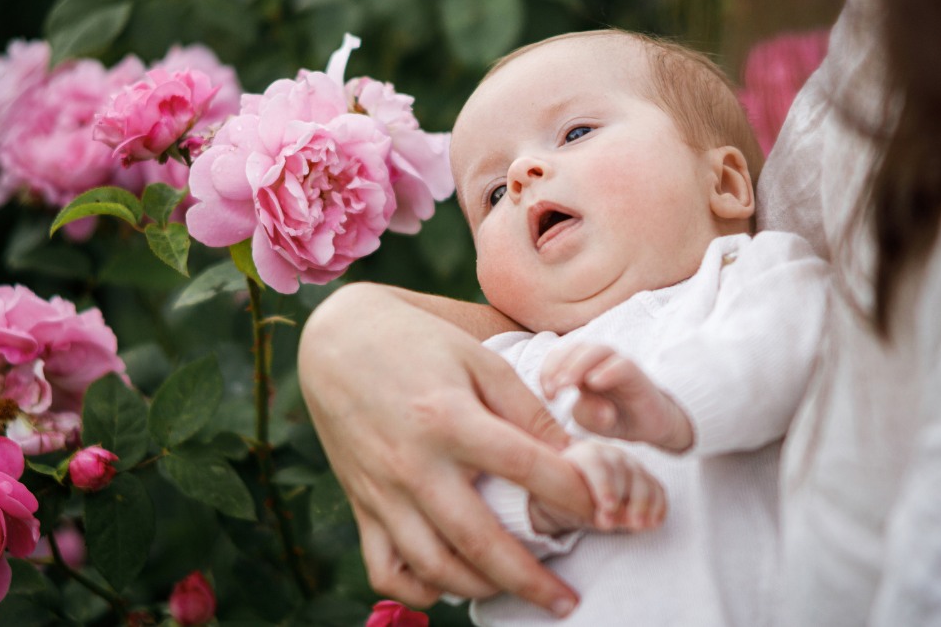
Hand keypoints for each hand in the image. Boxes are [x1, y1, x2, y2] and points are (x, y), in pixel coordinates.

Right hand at [298, 283, 593, 615]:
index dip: (570, 493)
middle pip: (476, 539)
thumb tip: (573, 456)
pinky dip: (420, 588)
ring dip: (481, 589)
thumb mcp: (479, 358)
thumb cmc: (419, 342)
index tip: (604, 511)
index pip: (522, 467)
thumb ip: (526, 409)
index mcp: (448, 418)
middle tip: (567, 601)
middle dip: (529, 579)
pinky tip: (453, 582)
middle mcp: (413, 462)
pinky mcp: (362, 505)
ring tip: (516, 589)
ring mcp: (382, 491)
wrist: (336, 340)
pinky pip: (386, 568)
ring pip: (433, 565)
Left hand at [529, 440, 666, 534]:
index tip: (608, 508)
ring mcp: (630, 466)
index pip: (596, 466)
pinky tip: (654, 523)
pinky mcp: (645, 480)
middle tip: (626, 524)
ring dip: (644, 505)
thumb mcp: (553, 493)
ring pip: (642, 481)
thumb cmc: (561, 494)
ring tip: (640, 526)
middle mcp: (611, 456)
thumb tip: (579, 510)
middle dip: (626, 500)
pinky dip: (658, 507)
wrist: (575, 491)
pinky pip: (656, 490)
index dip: (604, 486)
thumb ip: (562, 498)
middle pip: (623, 473)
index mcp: (585, 454)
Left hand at [540, 343, 693, 452]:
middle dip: (559, 366)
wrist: (647, 427)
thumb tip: (583, 402)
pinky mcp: (636, 375)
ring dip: (578, 365)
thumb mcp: (591, 421)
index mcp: (580, 367)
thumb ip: (583, 412)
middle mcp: (598, 361)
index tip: (547, 394)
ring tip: (566, 385)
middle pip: (576, 348)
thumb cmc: (613, 418)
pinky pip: (622, 365)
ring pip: (597, 350)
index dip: (548, 370)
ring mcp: (618, 365)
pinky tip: (594, 383)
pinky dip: (607, 371)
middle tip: (552, 391)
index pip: (559, 355)